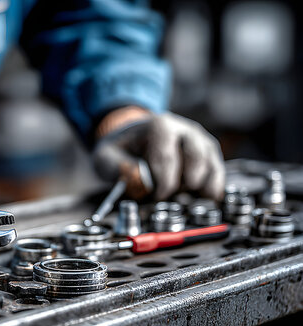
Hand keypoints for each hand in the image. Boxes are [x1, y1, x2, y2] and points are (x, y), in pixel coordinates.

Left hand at [92, 107, 224, 199]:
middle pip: (195, 158)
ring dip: (199, 186)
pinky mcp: (209, 155)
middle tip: (171, 197)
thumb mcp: (107, 156)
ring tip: (186, 198)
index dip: (163, 180)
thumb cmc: (122, 149)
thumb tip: (141, 181)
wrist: (134, 138)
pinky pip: (218, 172)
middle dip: (183, 183)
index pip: (167, 155)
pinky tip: (204, 199)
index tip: (157, 195)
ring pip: (211, 165)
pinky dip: (213, 188)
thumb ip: (119, 168)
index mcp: (160, 126)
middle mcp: (185, 130)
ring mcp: (200, 142)